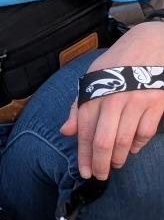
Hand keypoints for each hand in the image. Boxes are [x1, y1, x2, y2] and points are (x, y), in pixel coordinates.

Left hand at [60, 22, 163, 179]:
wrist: (150, 44)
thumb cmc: (117, 63)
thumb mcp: (92, 78)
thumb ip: (78, 106)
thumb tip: (66, 132)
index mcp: (94, 93)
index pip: (85, 131)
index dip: (83, 155)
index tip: (84, 172)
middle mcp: (113, 99)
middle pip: (104, 141)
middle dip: (100, 163)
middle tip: (99, 176)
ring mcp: (136, 102)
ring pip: (125, 140)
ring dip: (118, 158)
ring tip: (114, 165)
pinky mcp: (156, 103)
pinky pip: (145, 132)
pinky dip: (137, 145)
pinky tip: (131, 150)